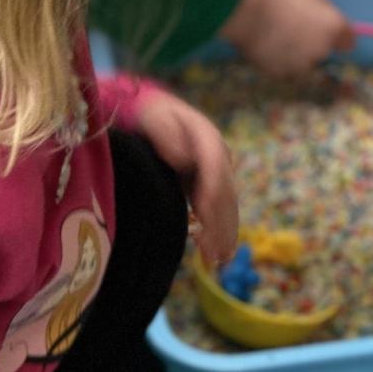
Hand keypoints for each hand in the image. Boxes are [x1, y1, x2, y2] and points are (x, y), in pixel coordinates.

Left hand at [135, 91, 238, 266]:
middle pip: (224, 192)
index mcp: (205, 136)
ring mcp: (215, 170)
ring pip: (226, 205)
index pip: (213, 168)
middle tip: (216, 254)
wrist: (149, 110)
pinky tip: (217, 255)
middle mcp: (217, 155)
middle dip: (221, 224)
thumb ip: (165, 131)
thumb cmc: (146, 113)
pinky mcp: (207, 184)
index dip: (211, 192)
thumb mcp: (152, 115)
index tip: (203, 217)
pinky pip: (218, 210)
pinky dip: (219, 232)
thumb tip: (183, 158)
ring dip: (224, 234)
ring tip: (220, 261)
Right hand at [218, 0, 353, 79]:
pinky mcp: (279, 74)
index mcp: (333, 27)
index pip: (348, 41)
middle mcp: (321, 50)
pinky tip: (266, 48)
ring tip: (276, 39)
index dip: (338, 36)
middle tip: (292, 29)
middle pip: (322, 51)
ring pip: (303, 62)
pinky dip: (278, 62)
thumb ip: (322, 11)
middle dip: (312, 43)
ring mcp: (300, 65)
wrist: (244, 11)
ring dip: (295, 55)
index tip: (327, 32)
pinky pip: (284, 69)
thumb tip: (328, 21)